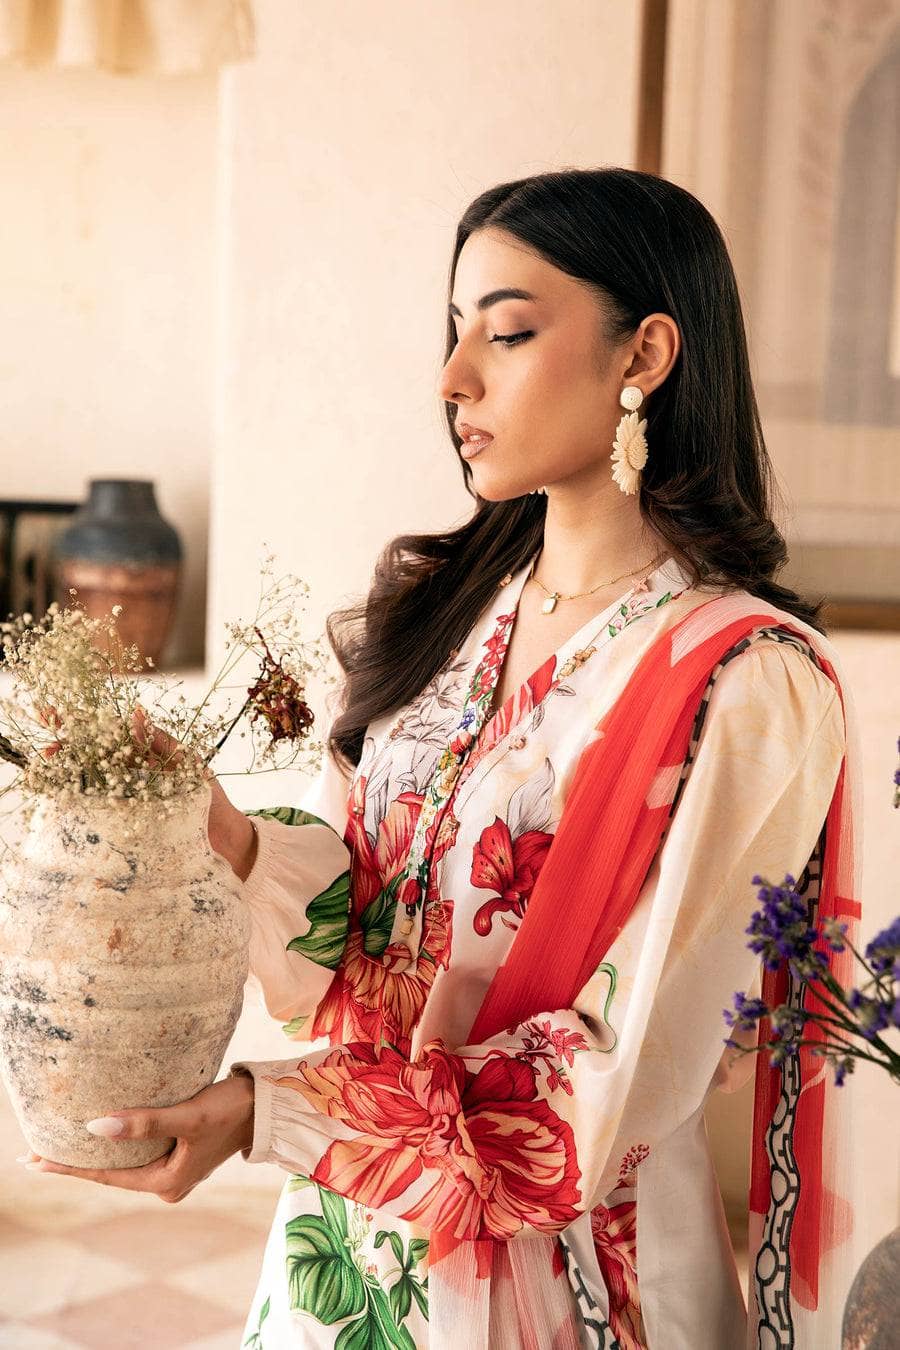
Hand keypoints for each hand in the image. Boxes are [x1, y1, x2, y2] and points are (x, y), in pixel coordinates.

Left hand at [17, 1074, 254, 1202]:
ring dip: (96, 1153)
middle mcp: (167, 1183)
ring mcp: (175, 1170)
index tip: (34, 1161)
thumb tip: (95, 1126)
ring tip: (60, 1145)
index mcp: (166, 1184)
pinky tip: (104, 1133)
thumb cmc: (230, 1110)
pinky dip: (119, 1143)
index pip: (105, 1176)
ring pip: (125, 1163)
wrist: (267, 1107)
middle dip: (74, 1162)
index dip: (68, 1166)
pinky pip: (140, 1152)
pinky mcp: (181, 1154)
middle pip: (110, 1173)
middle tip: (33, 1156)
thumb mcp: (186, 1116)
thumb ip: (143, 1123)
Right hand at [36, 702, 250, 876]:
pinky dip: (76, 802)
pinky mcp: (125, 823)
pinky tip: (59, 796)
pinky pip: (96, 810)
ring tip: (46, 763)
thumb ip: (161, 740)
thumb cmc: (210, 798)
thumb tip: (135, 712)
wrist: (223, 839)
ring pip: (87, 779)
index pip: (106, 732)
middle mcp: (129, 774)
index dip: (79, 722)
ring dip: (65, 770)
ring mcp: (124, 799)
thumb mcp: (188, 763)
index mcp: (144, 754)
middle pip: (89, 753)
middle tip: (42, 738)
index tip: (51, 714)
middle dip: (64, 742)